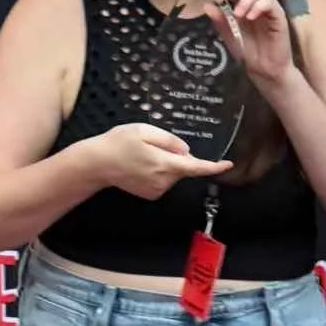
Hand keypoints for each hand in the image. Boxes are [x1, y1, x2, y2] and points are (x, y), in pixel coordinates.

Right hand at [92, 123, 232, 200]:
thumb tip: (186, 151)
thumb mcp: (146, 131)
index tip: (227, 164)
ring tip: (142, 155)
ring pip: (173, 173)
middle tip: (153, 145)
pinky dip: (158, 171)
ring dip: (165, 163)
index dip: (214, 167)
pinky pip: (163, 180)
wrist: (97, 163)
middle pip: (183, 168)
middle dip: (176, 156)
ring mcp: (157, 190)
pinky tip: (140, 165)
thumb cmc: (119, 143)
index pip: (196, 168)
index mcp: (165, 165)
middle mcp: (164, 181)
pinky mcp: (151, 194)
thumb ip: (170, 141)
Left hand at [207, 0, 293, 87]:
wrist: (263, 69)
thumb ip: (219, 19)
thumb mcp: (228, 33)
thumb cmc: (247, 50)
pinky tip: (250, 17)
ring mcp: (270, 7)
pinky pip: (270, 2)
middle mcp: (258, 0)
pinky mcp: (279, 16)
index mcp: (245, 1)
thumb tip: (207, 5)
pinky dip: (258, 6)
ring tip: (238, 15)